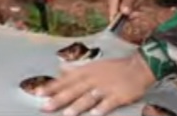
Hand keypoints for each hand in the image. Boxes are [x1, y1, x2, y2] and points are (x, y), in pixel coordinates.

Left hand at [39, 53, 156, 115]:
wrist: (138, 67)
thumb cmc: (114, 68)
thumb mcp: (93, 65)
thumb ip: (76, 69)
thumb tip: (60, 69)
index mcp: (86, 71)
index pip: (65, 80)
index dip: (51, 87)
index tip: (38, 93)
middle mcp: (93, 79)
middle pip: (74, 90)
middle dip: (59, 99)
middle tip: (46, 106)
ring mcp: (105, 88)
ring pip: (89, 98)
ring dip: (77, 106)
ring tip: (67, 114)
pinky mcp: (118, 96)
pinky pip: (108, 103)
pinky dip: (101, 109)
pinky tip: (94, 114)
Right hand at [106, 0, 148, 19]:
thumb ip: (129, 0)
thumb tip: (124, 14)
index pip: (111, 7)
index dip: (116, 18)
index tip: (123, 25)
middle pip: (114, 8)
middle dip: (125, 14)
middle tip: (138, 15)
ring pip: (119, 7)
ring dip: (128, 11)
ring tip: (138, 12)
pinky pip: (122, 3)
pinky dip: (129, 6)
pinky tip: (136, 7)